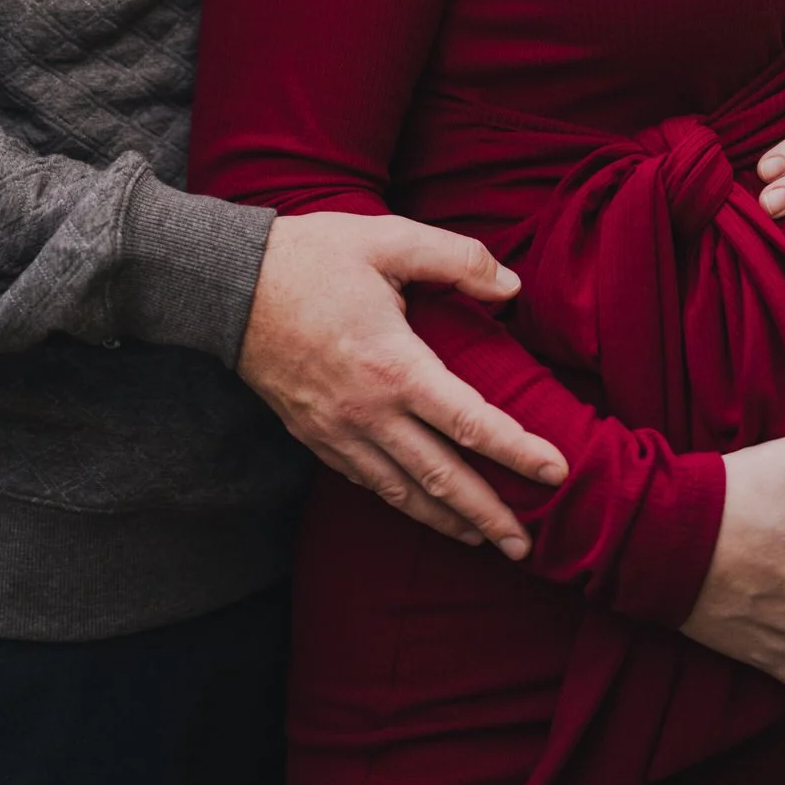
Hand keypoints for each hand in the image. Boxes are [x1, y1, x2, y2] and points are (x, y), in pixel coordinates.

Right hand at [237, 211, 568, 559]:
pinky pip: (367, 482)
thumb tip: (512, 287)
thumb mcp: (390, 239)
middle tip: (528, 545)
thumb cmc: (312, 257)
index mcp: (394, 365)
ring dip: (448, 521)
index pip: (470, 422)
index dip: (518, 451)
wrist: (227, 285)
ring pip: (403, 493)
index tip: (557, 471)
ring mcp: (337, 431)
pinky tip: (421, 507)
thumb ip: (457, 259)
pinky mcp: (314, 436)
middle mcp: (368, 412)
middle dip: (490, 514)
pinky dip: (402, 502)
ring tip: (485, 540)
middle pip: (442, 478)